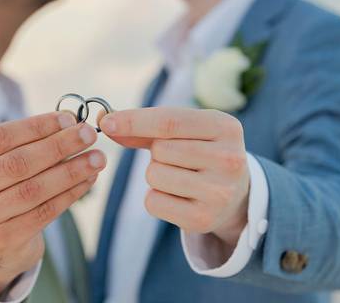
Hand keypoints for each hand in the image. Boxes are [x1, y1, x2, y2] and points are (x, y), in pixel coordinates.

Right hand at [0, 112, 104, 297]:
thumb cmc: (1, 188)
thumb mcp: (0, 162)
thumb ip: (28, 142)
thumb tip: (72, 122)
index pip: (0, 137)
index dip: (37, 126)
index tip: (68, 118)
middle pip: (17, 163)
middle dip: (58, 146)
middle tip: (88, 134)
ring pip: (34, 189)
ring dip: (71, 171)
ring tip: (96, 158)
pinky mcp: (3, 240)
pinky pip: (45, 211)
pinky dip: (71, 193)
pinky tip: (88, 180)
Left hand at [100, 107, 249, 247]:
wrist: (234, 195)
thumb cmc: (201, 152)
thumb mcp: (185, 131)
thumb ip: (145, 126)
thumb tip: (105, 121)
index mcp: (225, 127)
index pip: (169, 121)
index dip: (133, 120)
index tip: (107, 122)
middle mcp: (229, 159)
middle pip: (160, 150)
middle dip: (156, 153)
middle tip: (177, 158)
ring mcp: (219, 192)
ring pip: (154, 176)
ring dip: (155, 175)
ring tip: (179, 176)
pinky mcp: (204, 219)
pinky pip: (153, 202)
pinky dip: (155, 198)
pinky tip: (177, 196)